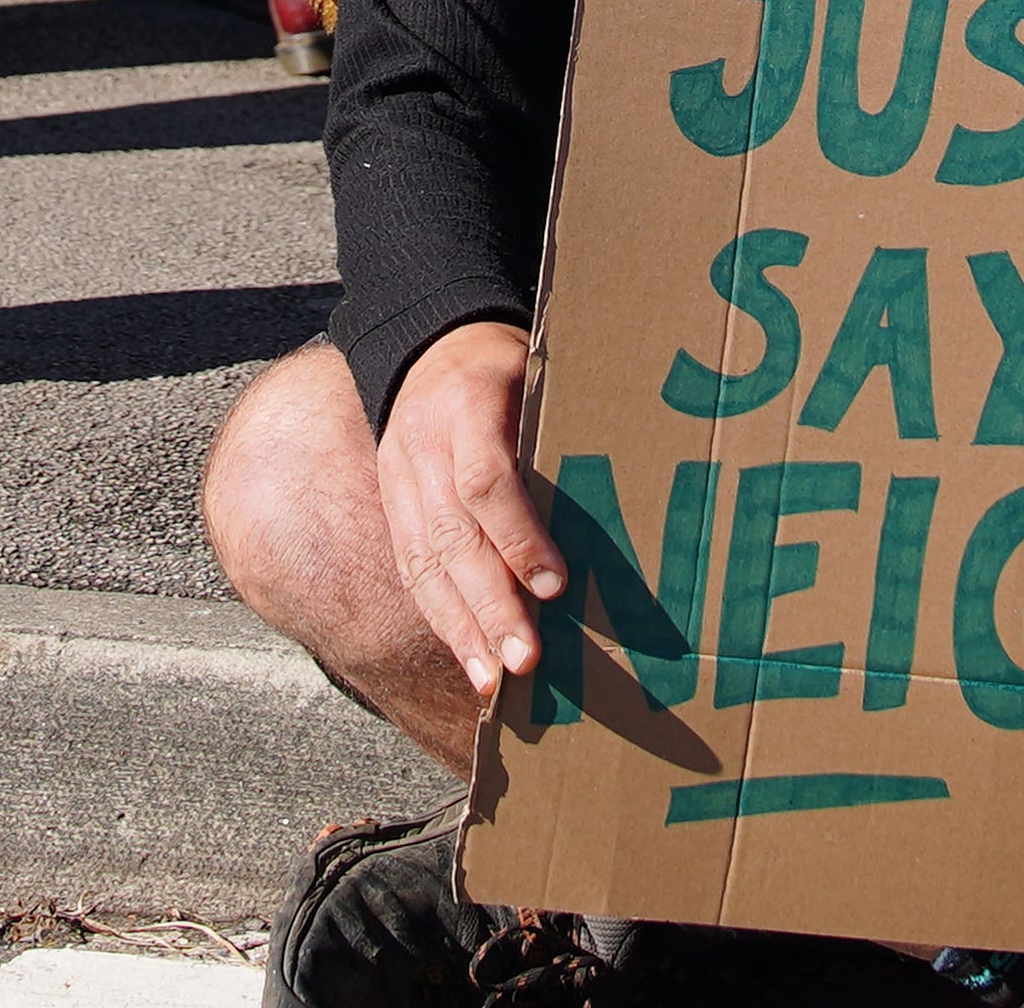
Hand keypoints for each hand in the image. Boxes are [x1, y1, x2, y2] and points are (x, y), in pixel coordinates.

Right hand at [373, 318, 567, 703]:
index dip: (519, 537)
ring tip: (491, 680)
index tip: (555, 587)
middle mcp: (423, 443)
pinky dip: (440, 616)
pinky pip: (410, 566)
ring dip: (460, 627)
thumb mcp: (542, 375)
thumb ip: (565, 432)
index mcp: (468, 403)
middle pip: (453, 536)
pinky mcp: (390, 501)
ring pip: (423, 561)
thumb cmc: (510, 366)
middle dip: (489, 605)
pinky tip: (468, 657)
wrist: (428, 342)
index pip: (486, 481)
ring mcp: (398, 475)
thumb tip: (634, 502)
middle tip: (525, 661)